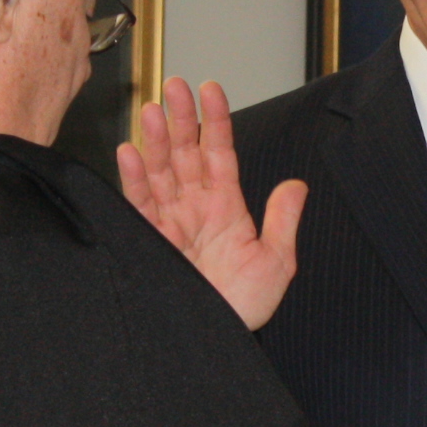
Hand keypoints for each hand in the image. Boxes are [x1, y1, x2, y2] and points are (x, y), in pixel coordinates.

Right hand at [119, 78, 303, 330]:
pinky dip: (133, 178)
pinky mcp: (147, 239)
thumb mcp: (274, 263)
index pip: (219, 153)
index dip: (216, 121)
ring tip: (152, 110)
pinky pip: (138, 203)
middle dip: (180, 119)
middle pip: (185, 153)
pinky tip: (129, 153)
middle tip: (175, 85)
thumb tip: (297, 186)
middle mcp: (195, 209)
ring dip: (155, 140)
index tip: (211, 90)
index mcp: (226, 209)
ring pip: (160, 171)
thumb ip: (281, 221)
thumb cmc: (242, 308)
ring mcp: (170, 222)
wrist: (211, 340)